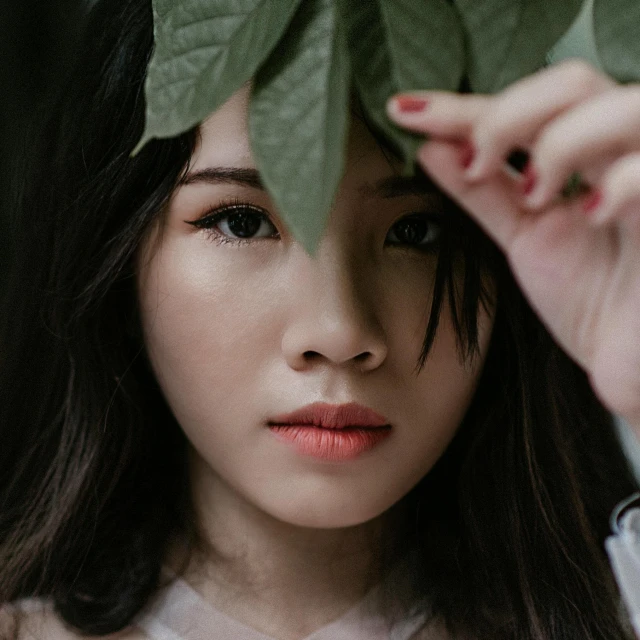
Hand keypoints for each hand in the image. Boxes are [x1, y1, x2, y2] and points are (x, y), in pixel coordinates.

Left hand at [387, 59, 639, 431]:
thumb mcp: (526, 240)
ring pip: (626, 105)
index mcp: (584, 161)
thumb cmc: (592, 302)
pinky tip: (587, 216)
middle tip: (475, 163)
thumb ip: (483, 195)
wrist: (631, 361)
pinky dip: (621, 183)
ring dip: (562, 141)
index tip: (404, 111)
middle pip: (573, 84)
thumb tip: (431, 150)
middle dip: (509, 115)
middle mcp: (622, 157)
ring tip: (534, 194)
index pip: (523, 110)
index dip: (462, 108)